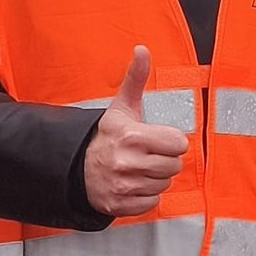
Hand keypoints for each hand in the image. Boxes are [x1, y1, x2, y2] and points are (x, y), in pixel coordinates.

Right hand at [84, 47, 189, 218]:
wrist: (76, 165)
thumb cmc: (107, 135)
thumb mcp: (122, 106)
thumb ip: (136, 78)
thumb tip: (142, 49)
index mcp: (132, 136)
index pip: (178, 144)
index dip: (170, 141)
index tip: (157, 139)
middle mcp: (127, 162)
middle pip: (174, 166)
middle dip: (165, 160)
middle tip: (148, 154)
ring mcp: (122, 186)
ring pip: (164, 185)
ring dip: (155, 178)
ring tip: (139, 168)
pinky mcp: (119, 205)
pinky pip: (152, 203)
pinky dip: (146, 195)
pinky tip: (133, 183)